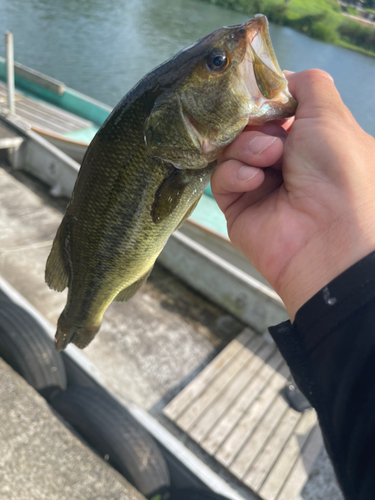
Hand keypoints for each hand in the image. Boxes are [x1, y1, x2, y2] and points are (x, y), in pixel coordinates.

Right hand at [211, 69, 374, 319]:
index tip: (260, 96)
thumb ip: (309, 85)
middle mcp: (285, 162)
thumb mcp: (331, 115)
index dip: (266, 100)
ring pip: (232, 149)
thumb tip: (284, 80)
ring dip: (248, 147)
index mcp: (310, 141)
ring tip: (269, 158)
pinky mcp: (238, 206)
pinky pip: (222, 177)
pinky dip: (236, 173)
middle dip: (256, 124)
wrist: (329, 238)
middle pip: (249, 127)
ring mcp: (260, 185)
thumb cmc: (338, 171)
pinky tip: (255, 180)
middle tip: (273, 134)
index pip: (276, 111)